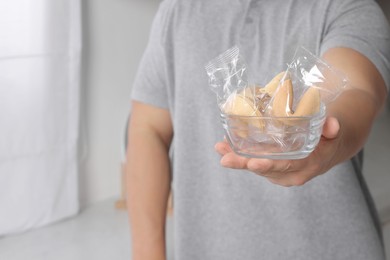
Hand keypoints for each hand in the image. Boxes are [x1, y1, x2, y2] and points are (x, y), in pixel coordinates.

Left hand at [215, 116, 340, 186]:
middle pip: (265, 169)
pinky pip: (255, 163)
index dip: (269, 165)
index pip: (286, 167)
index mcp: (308, 166)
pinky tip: (224, 148)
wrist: (331, 146)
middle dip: (243, 164)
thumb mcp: (335, 130)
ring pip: (257, 167)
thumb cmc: (331, 136)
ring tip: (220, 149)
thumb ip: (332, 128)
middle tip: (225, 158)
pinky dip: (239, 157)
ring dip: (237, 159)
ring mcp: (281, 172)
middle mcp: (292, 173)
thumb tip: (332, 124)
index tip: (252, 163)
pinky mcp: (273, 168)